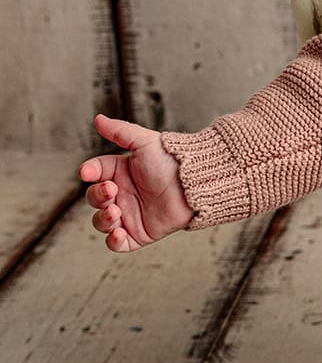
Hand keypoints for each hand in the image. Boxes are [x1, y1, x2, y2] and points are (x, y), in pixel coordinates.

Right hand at [78, 113, 194, 250]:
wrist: (195, 185)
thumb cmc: (172, 161)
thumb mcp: (145, 142)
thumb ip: (120, 132)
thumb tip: (98, 119)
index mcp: (120, 172)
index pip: (95, 172)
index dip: (89, 172)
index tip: (87, 172)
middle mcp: (122, 194)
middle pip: (95, 198)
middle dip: (97, 196)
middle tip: (111, 191)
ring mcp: (129, 215)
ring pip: (102, 222)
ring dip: (103, 219)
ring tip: (115, 211)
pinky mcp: (139, 234)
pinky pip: (118, 243)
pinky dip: (113, 241)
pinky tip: (118, 233)